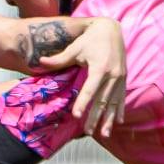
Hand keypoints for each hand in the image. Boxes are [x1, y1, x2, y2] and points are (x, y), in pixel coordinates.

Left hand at [36, 18, 126, 136]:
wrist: (112, 29)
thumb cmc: (90, 39)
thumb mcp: (75, 48)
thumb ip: (59, 59)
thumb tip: (40, 62)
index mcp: (100, 67)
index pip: (90, 89)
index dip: (83, 102)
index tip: (76, 116)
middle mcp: (112, 74)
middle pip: (102, 100)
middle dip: (95, 117)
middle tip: (87, 132)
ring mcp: (120, 78)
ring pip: (113, 102)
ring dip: (109, 119)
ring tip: (104, 134)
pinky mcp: (123, 78)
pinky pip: (121, 97)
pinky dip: (120, 110)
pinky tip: (118, 122)